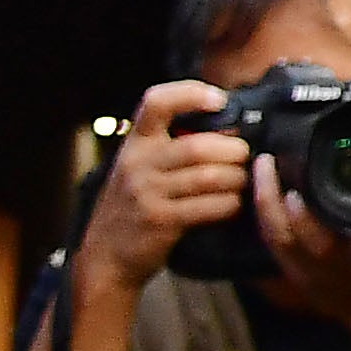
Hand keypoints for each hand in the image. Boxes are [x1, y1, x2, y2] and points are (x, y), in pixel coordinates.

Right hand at [82, 79, 252, 285]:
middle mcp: (138, 163)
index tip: (220, 100)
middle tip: (245, 157)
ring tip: (242, 181)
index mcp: (135, 142)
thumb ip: (171, 146)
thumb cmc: (132, 206)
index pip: (156, 102)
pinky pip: (210, 206)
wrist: (105, 257)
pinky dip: (230, 204)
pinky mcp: (162, 221)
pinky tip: (233, 204)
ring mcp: (148, 193)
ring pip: (210, 177)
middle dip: (233, 151)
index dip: (191, 93)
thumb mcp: (139, 167)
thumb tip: (230, 129)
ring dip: (237, 178)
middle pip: (199, 147)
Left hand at [253, 179, 350, 345]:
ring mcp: (310, 272)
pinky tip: (263, 194)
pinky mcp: (298, 275)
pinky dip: (264, 220)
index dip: (309, 213)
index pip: (330, 233)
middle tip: (268, 161)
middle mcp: (330, 265)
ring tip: (261, 169)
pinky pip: (273, 247)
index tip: (299, 184)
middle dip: (274, 200)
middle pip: (291, 234)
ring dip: (263, 205)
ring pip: (276, 239)